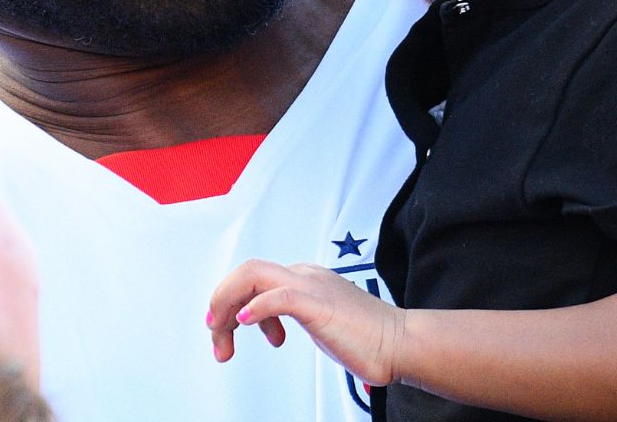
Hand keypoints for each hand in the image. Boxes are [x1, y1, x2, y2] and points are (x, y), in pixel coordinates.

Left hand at [206, 259, 405, 386]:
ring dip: (227, 303)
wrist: (401, 344)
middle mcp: (304, 275)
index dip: (233, 303)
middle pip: (246, 272)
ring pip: (253, 275)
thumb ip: (297, 317)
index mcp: (304, 278)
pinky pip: (277, 297)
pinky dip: (255, 309)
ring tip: (221, 333)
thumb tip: (274, 329)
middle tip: (215, 334)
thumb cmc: (366, 339)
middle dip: (220, 300)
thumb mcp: (320, 322)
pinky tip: (245, 325)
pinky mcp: (319, 305)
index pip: (254, 278)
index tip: (229, 334)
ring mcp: (311, 287)